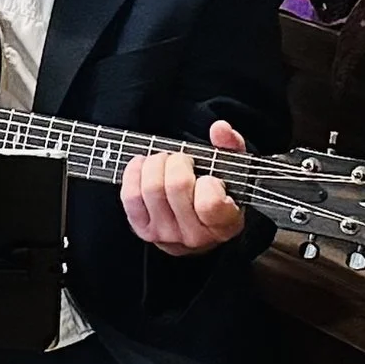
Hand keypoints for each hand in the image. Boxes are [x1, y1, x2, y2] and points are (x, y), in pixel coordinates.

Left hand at [121, 120, 248, 256]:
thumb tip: (219, 128)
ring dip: (155, 164)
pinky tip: (142, 164)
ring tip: (164, 161)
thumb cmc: (219, 196)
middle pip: (176, 187)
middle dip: (177, 162)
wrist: (200, 228)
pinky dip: (133, 174)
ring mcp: (166, 234)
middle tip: (181, 160)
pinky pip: (130, 197)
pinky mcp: (143, 230)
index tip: (209, 177)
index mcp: (223, 224)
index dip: (208, 183)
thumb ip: (231, 147)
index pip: (209, 204)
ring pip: (152, 189)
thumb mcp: (234, 172)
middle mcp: (194, 235)